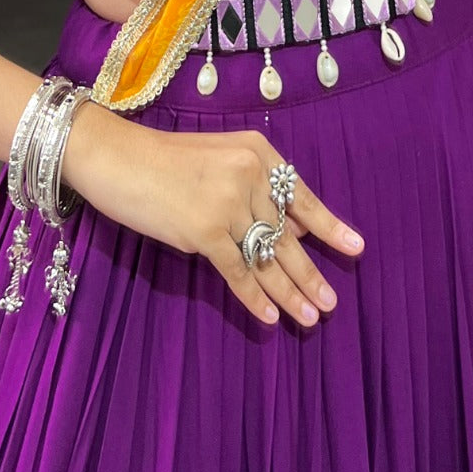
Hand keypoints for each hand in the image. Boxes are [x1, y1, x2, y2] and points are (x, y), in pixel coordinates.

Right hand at [79, 117, 365, 327]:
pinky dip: (255, 297)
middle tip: (332, 302)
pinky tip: (270, 318)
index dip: (328, 226)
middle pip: (287, 235)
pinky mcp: (204, 229)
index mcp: (258, 153)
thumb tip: (289, 230)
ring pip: (267, 258)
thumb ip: (252, 190)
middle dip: (310, 272)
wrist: (116, 156)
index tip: (356, 248)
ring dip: (290, 292)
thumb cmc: (163, 160)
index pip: (301, 196)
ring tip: (311, 317)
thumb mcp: (219, 160)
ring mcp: (228, 202)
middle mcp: (249, 174)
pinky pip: (237, 271)